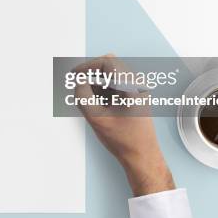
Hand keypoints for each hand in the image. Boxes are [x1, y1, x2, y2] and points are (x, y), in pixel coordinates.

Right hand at [75, 55, 174, 196]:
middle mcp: (137, 84)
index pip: (107, 62)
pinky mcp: (133, 96)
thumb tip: (78, 82)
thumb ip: (83, 95)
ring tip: (92, 104)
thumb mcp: (96, 117)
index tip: (75, 75)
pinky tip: (99, 107)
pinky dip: (102, 91)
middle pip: (109, 66)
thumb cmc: (125, 140)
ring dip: (97, 84)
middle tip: (78, 86)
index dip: (87, 66)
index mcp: (132, 85)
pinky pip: (114, 85)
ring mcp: (136, 89)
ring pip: (110, 76)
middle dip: (91, 75)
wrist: (142, 156)